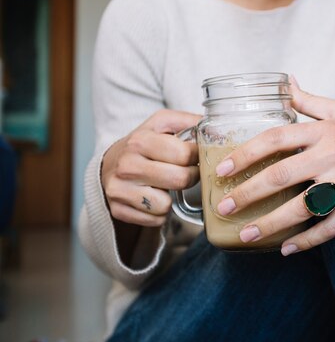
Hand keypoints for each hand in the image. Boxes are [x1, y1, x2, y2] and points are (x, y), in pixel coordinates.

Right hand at [102, 110, 201, 226]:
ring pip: (166, 205)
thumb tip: (218, 129)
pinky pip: (155, 219)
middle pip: (179, 180)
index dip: (197, 156)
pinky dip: (159, 212)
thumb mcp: (162, 124)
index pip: (184, 154)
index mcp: (140, 140)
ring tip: (166, 186)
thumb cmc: (143, 145)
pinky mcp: (118, 210)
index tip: (196, 156)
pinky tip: (154, 198)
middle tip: (186, 172)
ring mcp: (119, 189)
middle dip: (190, 177)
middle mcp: (127, 165)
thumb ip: (190, 121)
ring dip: (172, 198)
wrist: (109, 166)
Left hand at [215, 77, 334, 254]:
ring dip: (272, 223)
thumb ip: (308, 101)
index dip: (245, 154)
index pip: (275, 139)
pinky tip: (287, 248)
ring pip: (303, 206)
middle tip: (224, 207)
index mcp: (324, 131)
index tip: (222, 170)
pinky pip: (332, 226)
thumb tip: (285, 83)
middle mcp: (333, 154)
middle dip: (248, 193)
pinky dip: (309, 240)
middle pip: (281, 175)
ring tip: (247, 234)